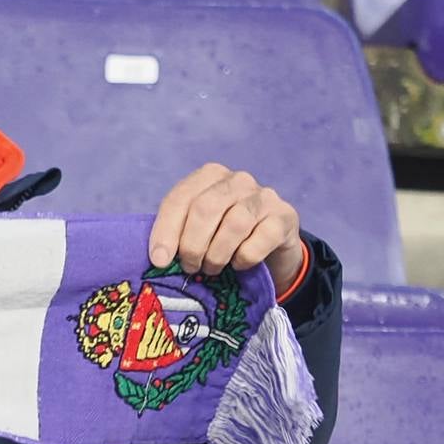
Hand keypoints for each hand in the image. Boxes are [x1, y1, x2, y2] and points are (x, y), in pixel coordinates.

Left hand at [147, 164, 304, 285]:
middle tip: (189, 266)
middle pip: (205, 208)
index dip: (165, 231)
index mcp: (209, 175)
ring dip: (217, 255)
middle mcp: (238, 180)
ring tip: (211, 268)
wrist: (270, 248)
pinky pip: (259, 240)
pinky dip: (243, 258)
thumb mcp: (196, 229)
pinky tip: (238, 264)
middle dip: (192, 245)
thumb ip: (176, 233)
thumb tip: (159, 258)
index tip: (159, 261)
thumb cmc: (223, 237)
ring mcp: (264, 196)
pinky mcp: (284, 217)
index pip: (179, 199)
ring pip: (234, 224)